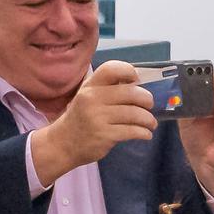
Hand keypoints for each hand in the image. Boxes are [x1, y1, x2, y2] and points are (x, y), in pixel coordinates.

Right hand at [36, 61, 155, 182]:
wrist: (63, 144)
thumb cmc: (81, 118)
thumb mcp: (88, 97)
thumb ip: (107, 88)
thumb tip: (137, 83)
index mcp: (90, 86)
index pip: (111, 69)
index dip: (129, 71)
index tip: (136, 80)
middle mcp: (93, 99)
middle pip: (131, 92)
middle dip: (146, 99)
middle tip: (149, 106)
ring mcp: (98, 118)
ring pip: (135, 114)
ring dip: (148, 119)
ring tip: (150, 123)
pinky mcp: (104, 135)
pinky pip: (133, 131)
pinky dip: (144, 133)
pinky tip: (145, 134)